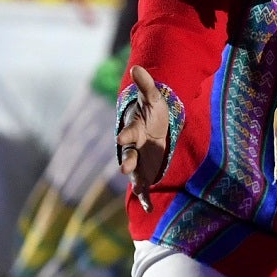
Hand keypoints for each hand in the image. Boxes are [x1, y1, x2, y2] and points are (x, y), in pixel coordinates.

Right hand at [117, 65, 170, 211]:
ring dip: (136, 182)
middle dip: (128, 161)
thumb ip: (146, 86)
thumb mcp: (154, 99)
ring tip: (139, 191)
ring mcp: (138, 162)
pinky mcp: (145, 174)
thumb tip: (137, 66)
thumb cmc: (153, 114)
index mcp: (134, 131)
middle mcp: (133, 148)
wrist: (155, 129)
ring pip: (134, 173)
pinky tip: (148, 209)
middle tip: (124, 168)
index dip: (125, 135)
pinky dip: (144, 198)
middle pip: (128, 155)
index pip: (128, 133)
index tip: (121, 138)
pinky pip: (143, 188)